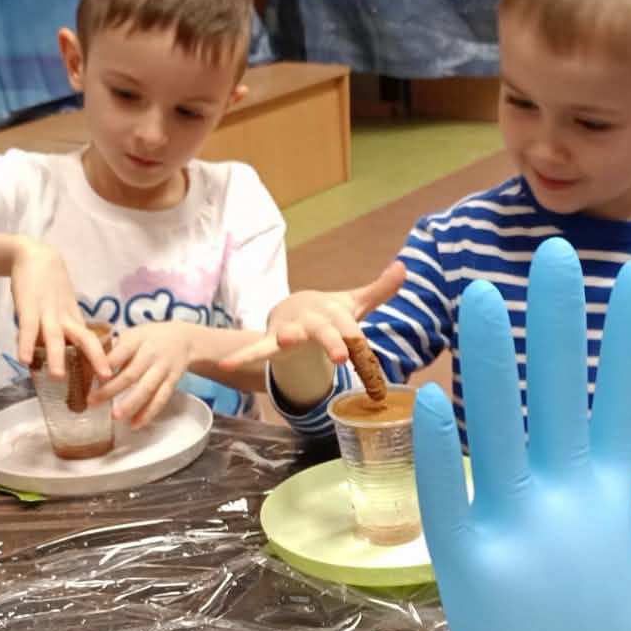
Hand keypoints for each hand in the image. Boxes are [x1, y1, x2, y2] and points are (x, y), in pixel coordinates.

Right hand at [9, 239, 109, 382]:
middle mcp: (65, 318)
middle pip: (84, 339)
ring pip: (54, 336)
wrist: (33, 255)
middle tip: (105, 380)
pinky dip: (26, 343)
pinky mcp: (27, 306)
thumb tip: (70, 357)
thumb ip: (65, 331)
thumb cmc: (49, 287)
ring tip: (58, 377)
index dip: (102, 359)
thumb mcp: (62, 309)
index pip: (93, 342)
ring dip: (56, 356)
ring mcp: (46, 312)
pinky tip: (24, 360)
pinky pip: (28, 327)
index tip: (111, 379)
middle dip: (95, 359)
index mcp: (74, 320)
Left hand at [89, 319, 200, 427]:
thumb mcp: (132, 334)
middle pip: (131, 374)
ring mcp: (163, 369)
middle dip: (111, 389)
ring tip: (115, 417)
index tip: (90, 377)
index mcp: (137, 339)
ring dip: (131, 404)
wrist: (184, 339)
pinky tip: (135, 424)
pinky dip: (148, 413)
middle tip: (92, 402)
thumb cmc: (149, 338)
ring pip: (147, 388)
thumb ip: (112, 349)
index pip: (120, 352)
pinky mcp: (172, 382)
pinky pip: (161, 399)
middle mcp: (151, 354)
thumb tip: (85, 364)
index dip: (106, 365)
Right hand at [222, 262, 408, 405]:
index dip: (357, 343)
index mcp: (334, 314)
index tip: (365, 356)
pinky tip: (226, 363)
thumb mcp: (355, 303)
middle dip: (333, 342)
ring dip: (287, 339)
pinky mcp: (272, 341)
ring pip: (290, 337)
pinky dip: (243, 355)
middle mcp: (313, 320)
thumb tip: (404, 267)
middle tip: (342, 356)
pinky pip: (257, 349)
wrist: (296, 309)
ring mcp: (290, 330)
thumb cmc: (330, 312)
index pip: (350, 330)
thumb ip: (379, 289)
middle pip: (325, 333)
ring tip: (285, 340)